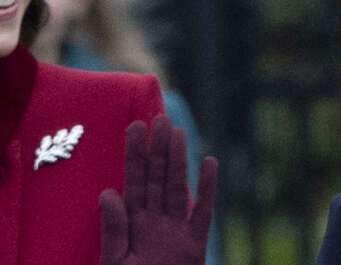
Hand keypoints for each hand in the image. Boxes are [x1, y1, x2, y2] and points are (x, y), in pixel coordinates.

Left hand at [99, 115, 217, 264]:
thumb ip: (114, 231)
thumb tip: (109, 192)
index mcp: (134, 226)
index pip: (133, 182)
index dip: (133, 155)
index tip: (134, 127)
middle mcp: (156, 221)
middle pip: (157, 178)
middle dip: (157, 149)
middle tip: (159, 118)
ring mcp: (178, 230)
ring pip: (178, 187)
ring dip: (179, 160)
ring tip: (178, 132)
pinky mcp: (196, 243)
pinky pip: (203, 211)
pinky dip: (207, 188)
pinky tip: (210, 162)